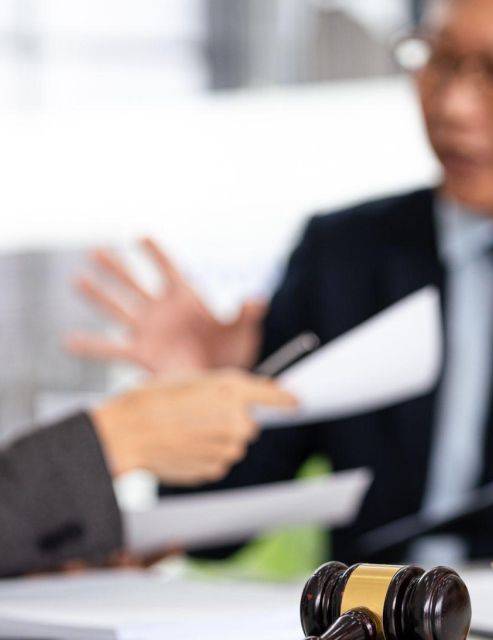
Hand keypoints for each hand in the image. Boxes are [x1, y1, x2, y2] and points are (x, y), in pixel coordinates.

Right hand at [66, 238, 266, 373]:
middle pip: (134, 284)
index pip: (169, 269)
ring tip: (77, 279)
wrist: (223, 383)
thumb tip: (257, 300)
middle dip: (116, 268)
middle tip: (96, 251)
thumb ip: (247, 315)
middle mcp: (163, 311)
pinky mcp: (142, 355)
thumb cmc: (234, 353)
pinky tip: (68, 341)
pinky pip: (111, 349)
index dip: (156, 252)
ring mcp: (149, 331)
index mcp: (186, 299)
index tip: (141, 236)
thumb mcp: (243, 332)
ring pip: (118, 308)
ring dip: (98, 295)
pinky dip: (90, 345)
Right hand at [90, 370, 295, 484]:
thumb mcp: (193, 380)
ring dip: (217, 439)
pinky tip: (183, 446)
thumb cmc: (154, 400)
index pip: (275, 396)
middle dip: (232, 421)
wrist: (127, 433)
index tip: (297, 402)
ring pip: (233, 444)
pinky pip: (219, 460)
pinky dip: (206, 455)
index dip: (286, 399)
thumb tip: (250, 397)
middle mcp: (238, 420)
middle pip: (250, 425)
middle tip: (201, 415)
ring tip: (186, 430)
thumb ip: (226, 388)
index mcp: (233, 390)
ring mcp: (229, 448)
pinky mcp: (217, 468)